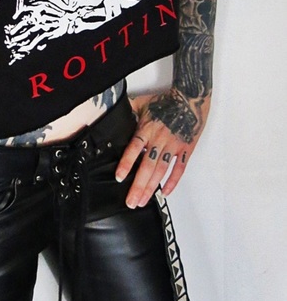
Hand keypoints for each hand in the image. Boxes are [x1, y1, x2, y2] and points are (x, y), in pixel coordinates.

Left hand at [115, 88, 207, 208]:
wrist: (190, 98)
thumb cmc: (165, 101)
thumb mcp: (142, 102)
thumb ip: (128, 109)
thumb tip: (111, 111)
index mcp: (147, 129)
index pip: (134, 149)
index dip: (127, 163)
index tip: (119, 177)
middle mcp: (160, 140)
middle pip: (147, 166)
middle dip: (138, 186)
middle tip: (131, 202)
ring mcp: (174, 146)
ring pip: (161, 171)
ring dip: (152, 187)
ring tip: (143, 201)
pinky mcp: (186, 150)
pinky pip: (179, 169)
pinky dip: (173, 181)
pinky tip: (165, 192)